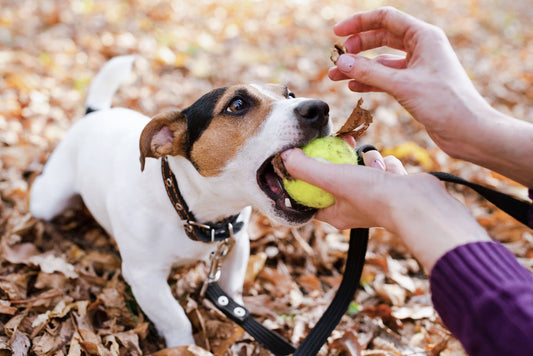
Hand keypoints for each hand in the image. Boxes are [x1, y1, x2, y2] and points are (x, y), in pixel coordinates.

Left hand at [281, 147, 489, 270]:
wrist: (419, 203)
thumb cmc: (374, 196)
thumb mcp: (332, 179)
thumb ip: (307, 168)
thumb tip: (285, 156)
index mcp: (335, 213)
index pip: (312, 195)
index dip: (306, 177)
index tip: (305, 157)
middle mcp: (354, 207)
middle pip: (337, 177)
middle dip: (339, 159)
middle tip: (339, 142)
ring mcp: (375, 197)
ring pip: (362, 169)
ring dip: (367, 161)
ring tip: (371, 162)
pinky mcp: (393, 188)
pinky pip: (383, 167)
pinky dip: (386, 164)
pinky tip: (390, 170)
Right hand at [329, 6, 532, 187]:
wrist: (469, 132)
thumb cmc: (445, 104)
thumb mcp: (402, 85)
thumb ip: (369, 72)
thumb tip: (341, 62)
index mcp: (424, 36)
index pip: (386, 19)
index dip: (358, 23)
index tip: (337, 33)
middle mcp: (421, 47)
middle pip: (381, 37)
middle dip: (357, 47)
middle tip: (337, 58)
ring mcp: (418, 67)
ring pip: (381, 60)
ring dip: (359, 67)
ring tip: (336, 76)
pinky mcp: (415, 85)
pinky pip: (386, 77)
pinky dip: (370, 81)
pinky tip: (354, 86)